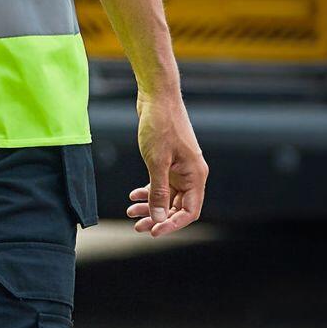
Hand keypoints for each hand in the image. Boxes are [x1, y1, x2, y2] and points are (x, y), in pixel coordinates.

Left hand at [127, 89, 207, 235]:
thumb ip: (158, 191)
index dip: (172, 224)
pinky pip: (161, 183)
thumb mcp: (156, 161)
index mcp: (196, 175)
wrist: (156, 96)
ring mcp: (180, 167)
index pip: (189, 211)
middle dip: (158, 217)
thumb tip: (158, 218)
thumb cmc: (160, 125)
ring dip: (151, 205)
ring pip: (167, 195)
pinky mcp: (168, 160)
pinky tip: (133, 195)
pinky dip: (148, 190)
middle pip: (177, 206)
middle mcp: (191, 174)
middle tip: (137, 227)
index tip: (153, 231)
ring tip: (131, 213)